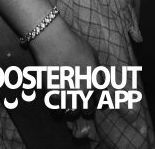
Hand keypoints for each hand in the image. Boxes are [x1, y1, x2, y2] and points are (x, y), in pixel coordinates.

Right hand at [27, 18, 98, 137]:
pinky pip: (56, 110)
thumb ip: (97, 70)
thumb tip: (99, 80)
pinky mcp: (53, 95)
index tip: (92, 100)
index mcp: (96, 81)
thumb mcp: (93, 55)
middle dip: (85, 109)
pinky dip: (57, 108)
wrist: (53, 40)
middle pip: (88, 111)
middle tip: (80, 104)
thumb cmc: (74, 43)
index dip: (97, 101)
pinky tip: (57, 102)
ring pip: (72, 114)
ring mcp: (68, 94)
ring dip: (71, 111)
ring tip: (68, 106)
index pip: (101, 100)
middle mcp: (84, 91)